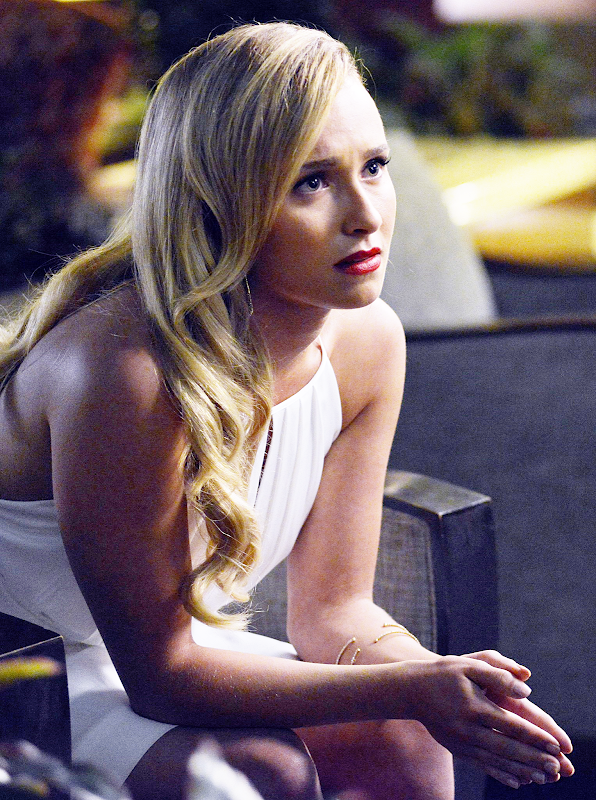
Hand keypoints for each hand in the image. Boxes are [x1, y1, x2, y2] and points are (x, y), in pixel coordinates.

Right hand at [400, 655, 572, 788]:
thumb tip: (526, 688)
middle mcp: (468, 729)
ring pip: (497, 761)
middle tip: (556, 768)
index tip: (556, 745)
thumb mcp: (469, 664)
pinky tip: (517, 781)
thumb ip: (498, 673)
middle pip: (507, 748)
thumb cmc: (443, 673)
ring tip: (543, 777)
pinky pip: (483, 766)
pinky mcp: (457, 750)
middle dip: (534, 759)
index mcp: (474, 706)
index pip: (512, 725)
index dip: (535, 736)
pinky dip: (501, 774)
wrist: (411, 690)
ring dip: (522, 770)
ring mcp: (462, 743)